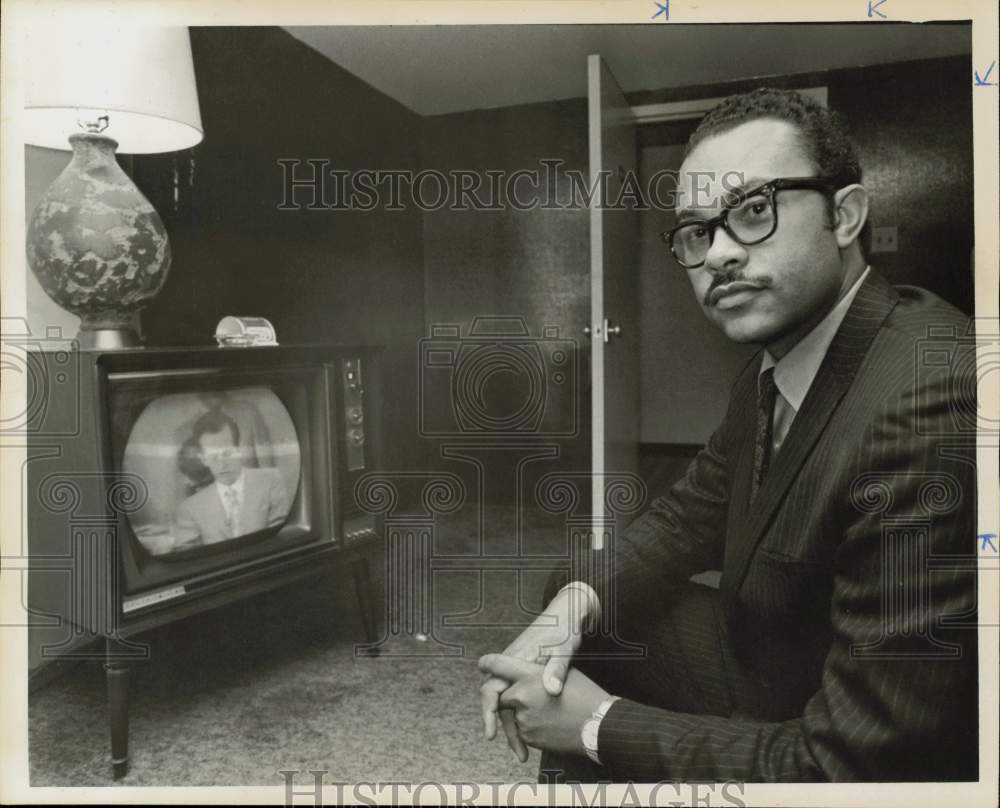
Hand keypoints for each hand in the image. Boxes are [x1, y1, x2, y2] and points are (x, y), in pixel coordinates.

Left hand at [478, 654, 609, 756]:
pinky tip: (550, 723)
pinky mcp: (529, 738)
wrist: (599, 726)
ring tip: (550, 712)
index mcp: (531, 676)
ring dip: (523, 713)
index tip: (483, 663)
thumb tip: (528, 673)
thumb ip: (541, 672)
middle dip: (512, 697)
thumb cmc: (586, 694)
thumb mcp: (565, 672)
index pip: (501, 666)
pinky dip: (531, 727)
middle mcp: (522, 697)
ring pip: (513, 715)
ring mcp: (524, 719)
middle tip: (532, 697)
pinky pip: (522, 730)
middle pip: (504, 695)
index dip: (490, 664)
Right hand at [479, 585, 594, 759]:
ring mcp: (516, 667)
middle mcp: (510, 664)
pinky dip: (519, 713)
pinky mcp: (524, 671)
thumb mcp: (565, 648)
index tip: (492, 735)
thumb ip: (557, 669)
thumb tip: (551, 691)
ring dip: (513, 723)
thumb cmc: (565, 629)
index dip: (489, 713)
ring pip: (507, 700)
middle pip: (496, 700)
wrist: (567, 612)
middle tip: (518, 752)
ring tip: (525, 750)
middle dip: (502, 727)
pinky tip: (531, 728)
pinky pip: (515, 695)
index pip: (491, 689)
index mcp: (515, 659)